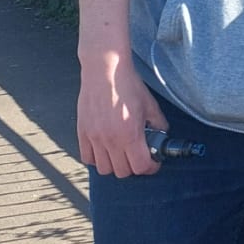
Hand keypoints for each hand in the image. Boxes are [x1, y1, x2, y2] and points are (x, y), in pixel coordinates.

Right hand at [77, 56, 164, 177]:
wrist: (105, 71)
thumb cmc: (127, 85)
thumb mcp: (151, 105)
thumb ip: (158, 124)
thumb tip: (161, 136)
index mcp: (130, 134)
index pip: (140, 167)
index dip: (150, 168)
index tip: (153, 163)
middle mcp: (111, 139)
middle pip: (122, 172)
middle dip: (134, 167)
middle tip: (138, 156)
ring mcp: (94, 138)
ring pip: (104, 169)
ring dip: (115, 165)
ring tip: (121, 154)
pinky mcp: (82, 133)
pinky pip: (87, 158)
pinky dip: (97, 158)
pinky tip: (105, 148)